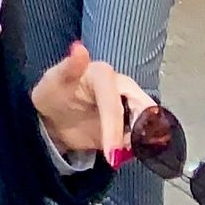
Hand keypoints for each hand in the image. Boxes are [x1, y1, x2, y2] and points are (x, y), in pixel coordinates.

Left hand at [31, 40, 153, 162]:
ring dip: (142, 142)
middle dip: (138, 135)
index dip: (113, 128)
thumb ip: (69, 67)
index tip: (110, 153)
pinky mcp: (136, 123)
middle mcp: (124, 87)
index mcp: (104, 73)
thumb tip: (80, 48)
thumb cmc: (53, 94)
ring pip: (151, 124)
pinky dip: (142, 147)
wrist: (56, 117)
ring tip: (120, 155)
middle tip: (120, 156)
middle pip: (143, 111)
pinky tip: (124, 153)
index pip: (114, 103)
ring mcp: (132, 105)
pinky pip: (149, 136)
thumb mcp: (54, 82)